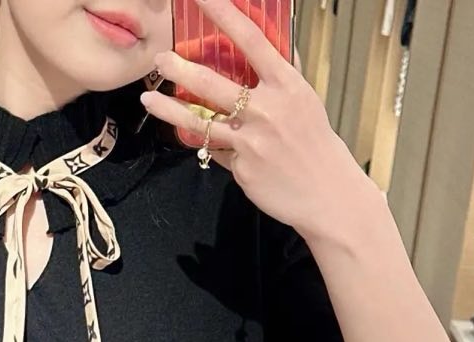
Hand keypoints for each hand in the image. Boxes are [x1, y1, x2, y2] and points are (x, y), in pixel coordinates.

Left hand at [141, 0, 365, 239]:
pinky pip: (217, 151)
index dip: (223, 14)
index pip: (250, 39)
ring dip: (169, 109)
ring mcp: (250, 141)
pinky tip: (213, 143)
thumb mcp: (303, 99)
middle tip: (161, 60)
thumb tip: (266, 47)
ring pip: (200, 121)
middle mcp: (266, 109)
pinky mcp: (240, 168)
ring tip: (148, 99)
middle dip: (180, 70)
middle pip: (212, 83)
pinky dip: (214, 146)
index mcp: (285, 83)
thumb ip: (280, 75)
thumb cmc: (314, 142)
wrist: (326, 192)